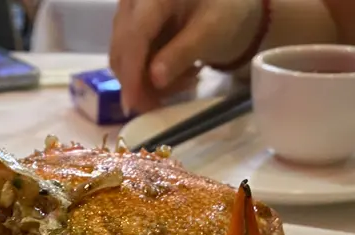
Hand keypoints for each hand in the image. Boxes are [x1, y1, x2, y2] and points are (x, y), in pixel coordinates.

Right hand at [109, 0, 262, 112]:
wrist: (232, 7)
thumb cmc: (225, 14)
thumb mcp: (209, 34)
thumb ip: (180, 55)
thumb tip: (154, 80)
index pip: (135, 35)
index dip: (132, 72)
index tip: (134, 104)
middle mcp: (135, 0)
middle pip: (122, 49)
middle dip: (139, 82)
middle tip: (162, 104)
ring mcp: (131, 13)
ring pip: (123, 58)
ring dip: (146, 81)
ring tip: (183, 83)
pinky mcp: (132, 27)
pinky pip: (130, 59)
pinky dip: (148, 75)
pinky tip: (176, 76)